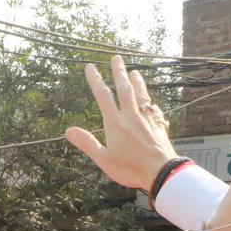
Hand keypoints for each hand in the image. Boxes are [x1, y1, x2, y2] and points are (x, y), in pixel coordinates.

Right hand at [65, 56, 176, 191]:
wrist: (161, 172)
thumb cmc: (131, 169)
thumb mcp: (104, 159)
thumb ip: (87, 143)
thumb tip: (69, 131)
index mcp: (115, 123)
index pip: (103, 96)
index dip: (96, 80)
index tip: (91, 67)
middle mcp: (131, 117)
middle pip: (125, 89)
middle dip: (119, 72)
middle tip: (117, 58)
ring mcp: (146, 120)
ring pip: (141, 96)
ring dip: (137, 82)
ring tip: (135, 72)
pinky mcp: (158, 126)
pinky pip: (154, 111)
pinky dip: (151, 105)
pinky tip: (152, 104)